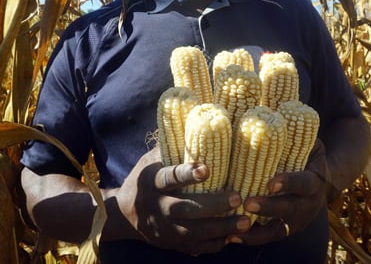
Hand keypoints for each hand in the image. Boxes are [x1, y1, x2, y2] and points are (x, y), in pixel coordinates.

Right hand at [116, 146, 251, 254]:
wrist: (125, 214)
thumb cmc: (146, 178)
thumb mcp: (151, 159)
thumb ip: (172, 147)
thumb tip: (199, 122)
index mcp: (153, 181)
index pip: (169, 177)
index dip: (186, 174)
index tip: (206, 168)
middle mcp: (158, 206)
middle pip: (186, 208)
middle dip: (214, 205)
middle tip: (238, 197)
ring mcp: (165, 228)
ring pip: (194, 232)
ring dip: (221, 227)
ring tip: (246, 221)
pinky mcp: (172, 244)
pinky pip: (195, 247)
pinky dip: (215, 243)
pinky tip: (234, 236)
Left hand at [228, 139, 329, 245]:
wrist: (322, 181)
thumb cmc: (307, 154)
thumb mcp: (308, 142)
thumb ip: (294, 133)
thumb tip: (268, 111)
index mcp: (315, 180)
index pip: (304, 183)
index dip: (289, 183)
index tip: (271, 182)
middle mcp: (309, 204)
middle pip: (290, 210)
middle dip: (269, 207)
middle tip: (247, 202)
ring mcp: (298, 220)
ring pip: (278, 230)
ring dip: (256, 231)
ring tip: (235, 228)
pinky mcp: (286, 229)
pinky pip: (269, 237)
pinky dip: (251, 238)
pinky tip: (231, 237)